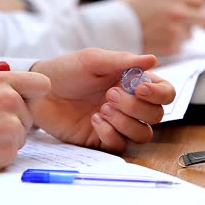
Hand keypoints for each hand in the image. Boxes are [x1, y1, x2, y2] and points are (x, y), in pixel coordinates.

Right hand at [0, 71, 49, 179]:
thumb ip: (2, 88)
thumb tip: (25, 93)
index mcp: (0, 80)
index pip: (41, 84)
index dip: (35, 96)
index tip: (26, 102)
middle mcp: (9, 98)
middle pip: (29, 115)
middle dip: (14, 122)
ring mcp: (10, 124)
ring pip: (22, 135)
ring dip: (6, 139)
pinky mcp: (8, 148)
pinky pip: (13, 152)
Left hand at [29, 48, 174, 153]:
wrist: (40, 91)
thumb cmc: (66, 70)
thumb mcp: (93, 60)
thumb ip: (123, 61)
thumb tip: (153, 59)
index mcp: (132, 83)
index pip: (164, 93)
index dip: (160, 93)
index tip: (140, 88)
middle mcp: (129, 104)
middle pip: (156, 115)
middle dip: (136, 107)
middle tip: (109, 95)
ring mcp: (117, 123)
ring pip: (143, 134)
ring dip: (126, 122)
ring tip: (102, 108)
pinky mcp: (101, 139)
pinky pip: (120, 145)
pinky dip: (111, 134)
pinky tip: (94, 120)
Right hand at [115, 0, 204, 55]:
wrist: (111, 28)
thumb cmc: (125, 11)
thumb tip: (183, 4)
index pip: (200, 3)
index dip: (196, 8)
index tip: (193, 12)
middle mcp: (178, 14)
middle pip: (202, 20)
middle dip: (193, 22)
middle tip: (180, 24)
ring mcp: (175, 32)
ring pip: (188, 36)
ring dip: (179, 35)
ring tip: (160, 34)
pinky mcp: (170, 48)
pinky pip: (177, 47)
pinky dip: (169, 46)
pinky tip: (155, 42)